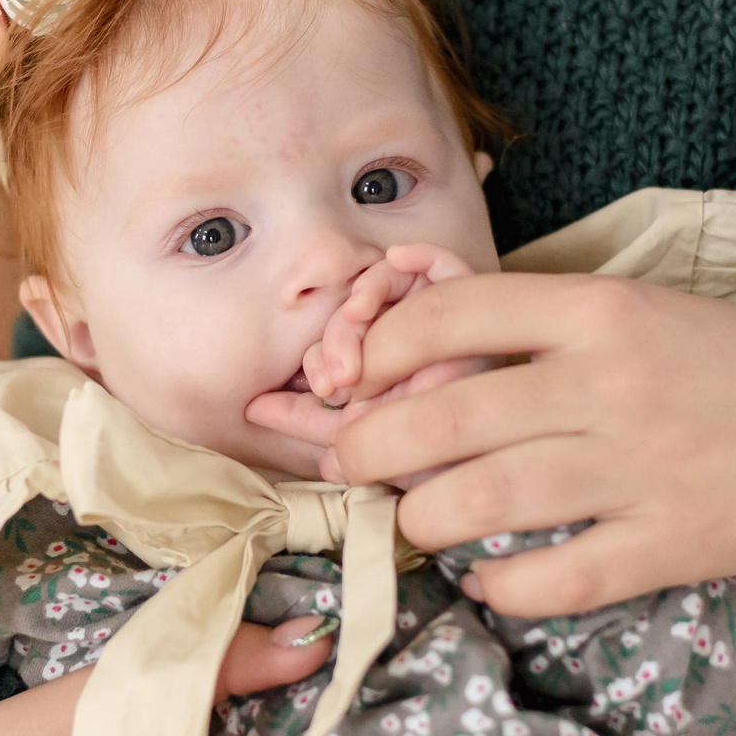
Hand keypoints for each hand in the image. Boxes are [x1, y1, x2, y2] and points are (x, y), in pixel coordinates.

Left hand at [245, 244, 491, 480]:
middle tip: (335, 378)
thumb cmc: (422, 470)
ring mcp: (452, 322)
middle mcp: (423, 339)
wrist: (479, 481)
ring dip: (364, 301)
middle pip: (368, 303)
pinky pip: (448, 263)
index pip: (349, 329)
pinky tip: (397, 260)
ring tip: (360, 344)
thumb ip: (305, 420)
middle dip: (338, 335)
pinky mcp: (484, 309)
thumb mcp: (353, 440)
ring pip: (393, 281)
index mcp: (392, 362)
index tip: (320, 389)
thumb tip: (252, 405)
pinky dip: (418, 254)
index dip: (324, 352)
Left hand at [328, 273, 735, 616]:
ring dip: (421, 522)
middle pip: (443, 416)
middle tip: (352, 469)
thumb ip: (550, 333)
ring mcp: (640, 466)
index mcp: (602, 310)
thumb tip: (430, 368)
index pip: (451, 312)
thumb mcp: (646, 313)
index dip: (380, 350)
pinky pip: (554, 577)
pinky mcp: (671, 543)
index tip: (357, 381)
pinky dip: (501, 586)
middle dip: (370, 450)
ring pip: (481, 498)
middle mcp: (610, 382)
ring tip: (409, 527)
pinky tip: (487, 578)